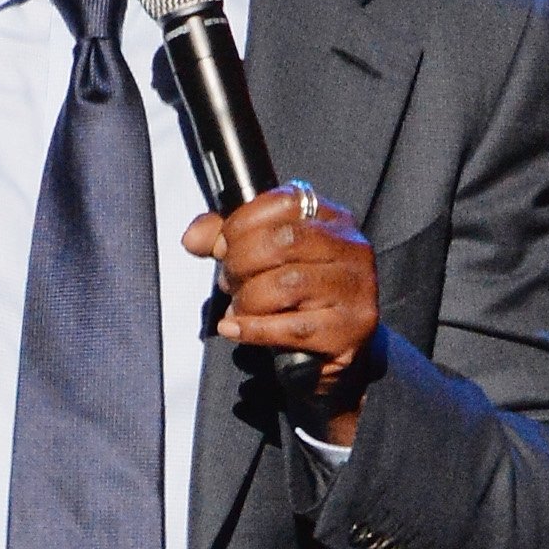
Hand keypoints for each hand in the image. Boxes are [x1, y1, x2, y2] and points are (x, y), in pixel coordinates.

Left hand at [183, 185, 378, 442]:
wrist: (338, 346)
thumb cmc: (299, 295)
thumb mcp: (265, 257)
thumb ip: (226, 238)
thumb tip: (193, 237)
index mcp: (332, 219)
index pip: (285, 201)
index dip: (243, 222)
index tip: (222, 246)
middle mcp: (352, 249)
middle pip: (284, 241)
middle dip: (241, 262)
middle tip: (228, 281)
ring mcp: (355, 290)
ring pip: (286, 285)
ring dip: (247, 299)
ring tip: (237, 307)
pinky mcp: (349, 330)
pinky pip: (291, 327)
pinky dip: (252, 329)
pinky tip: (234, 328)